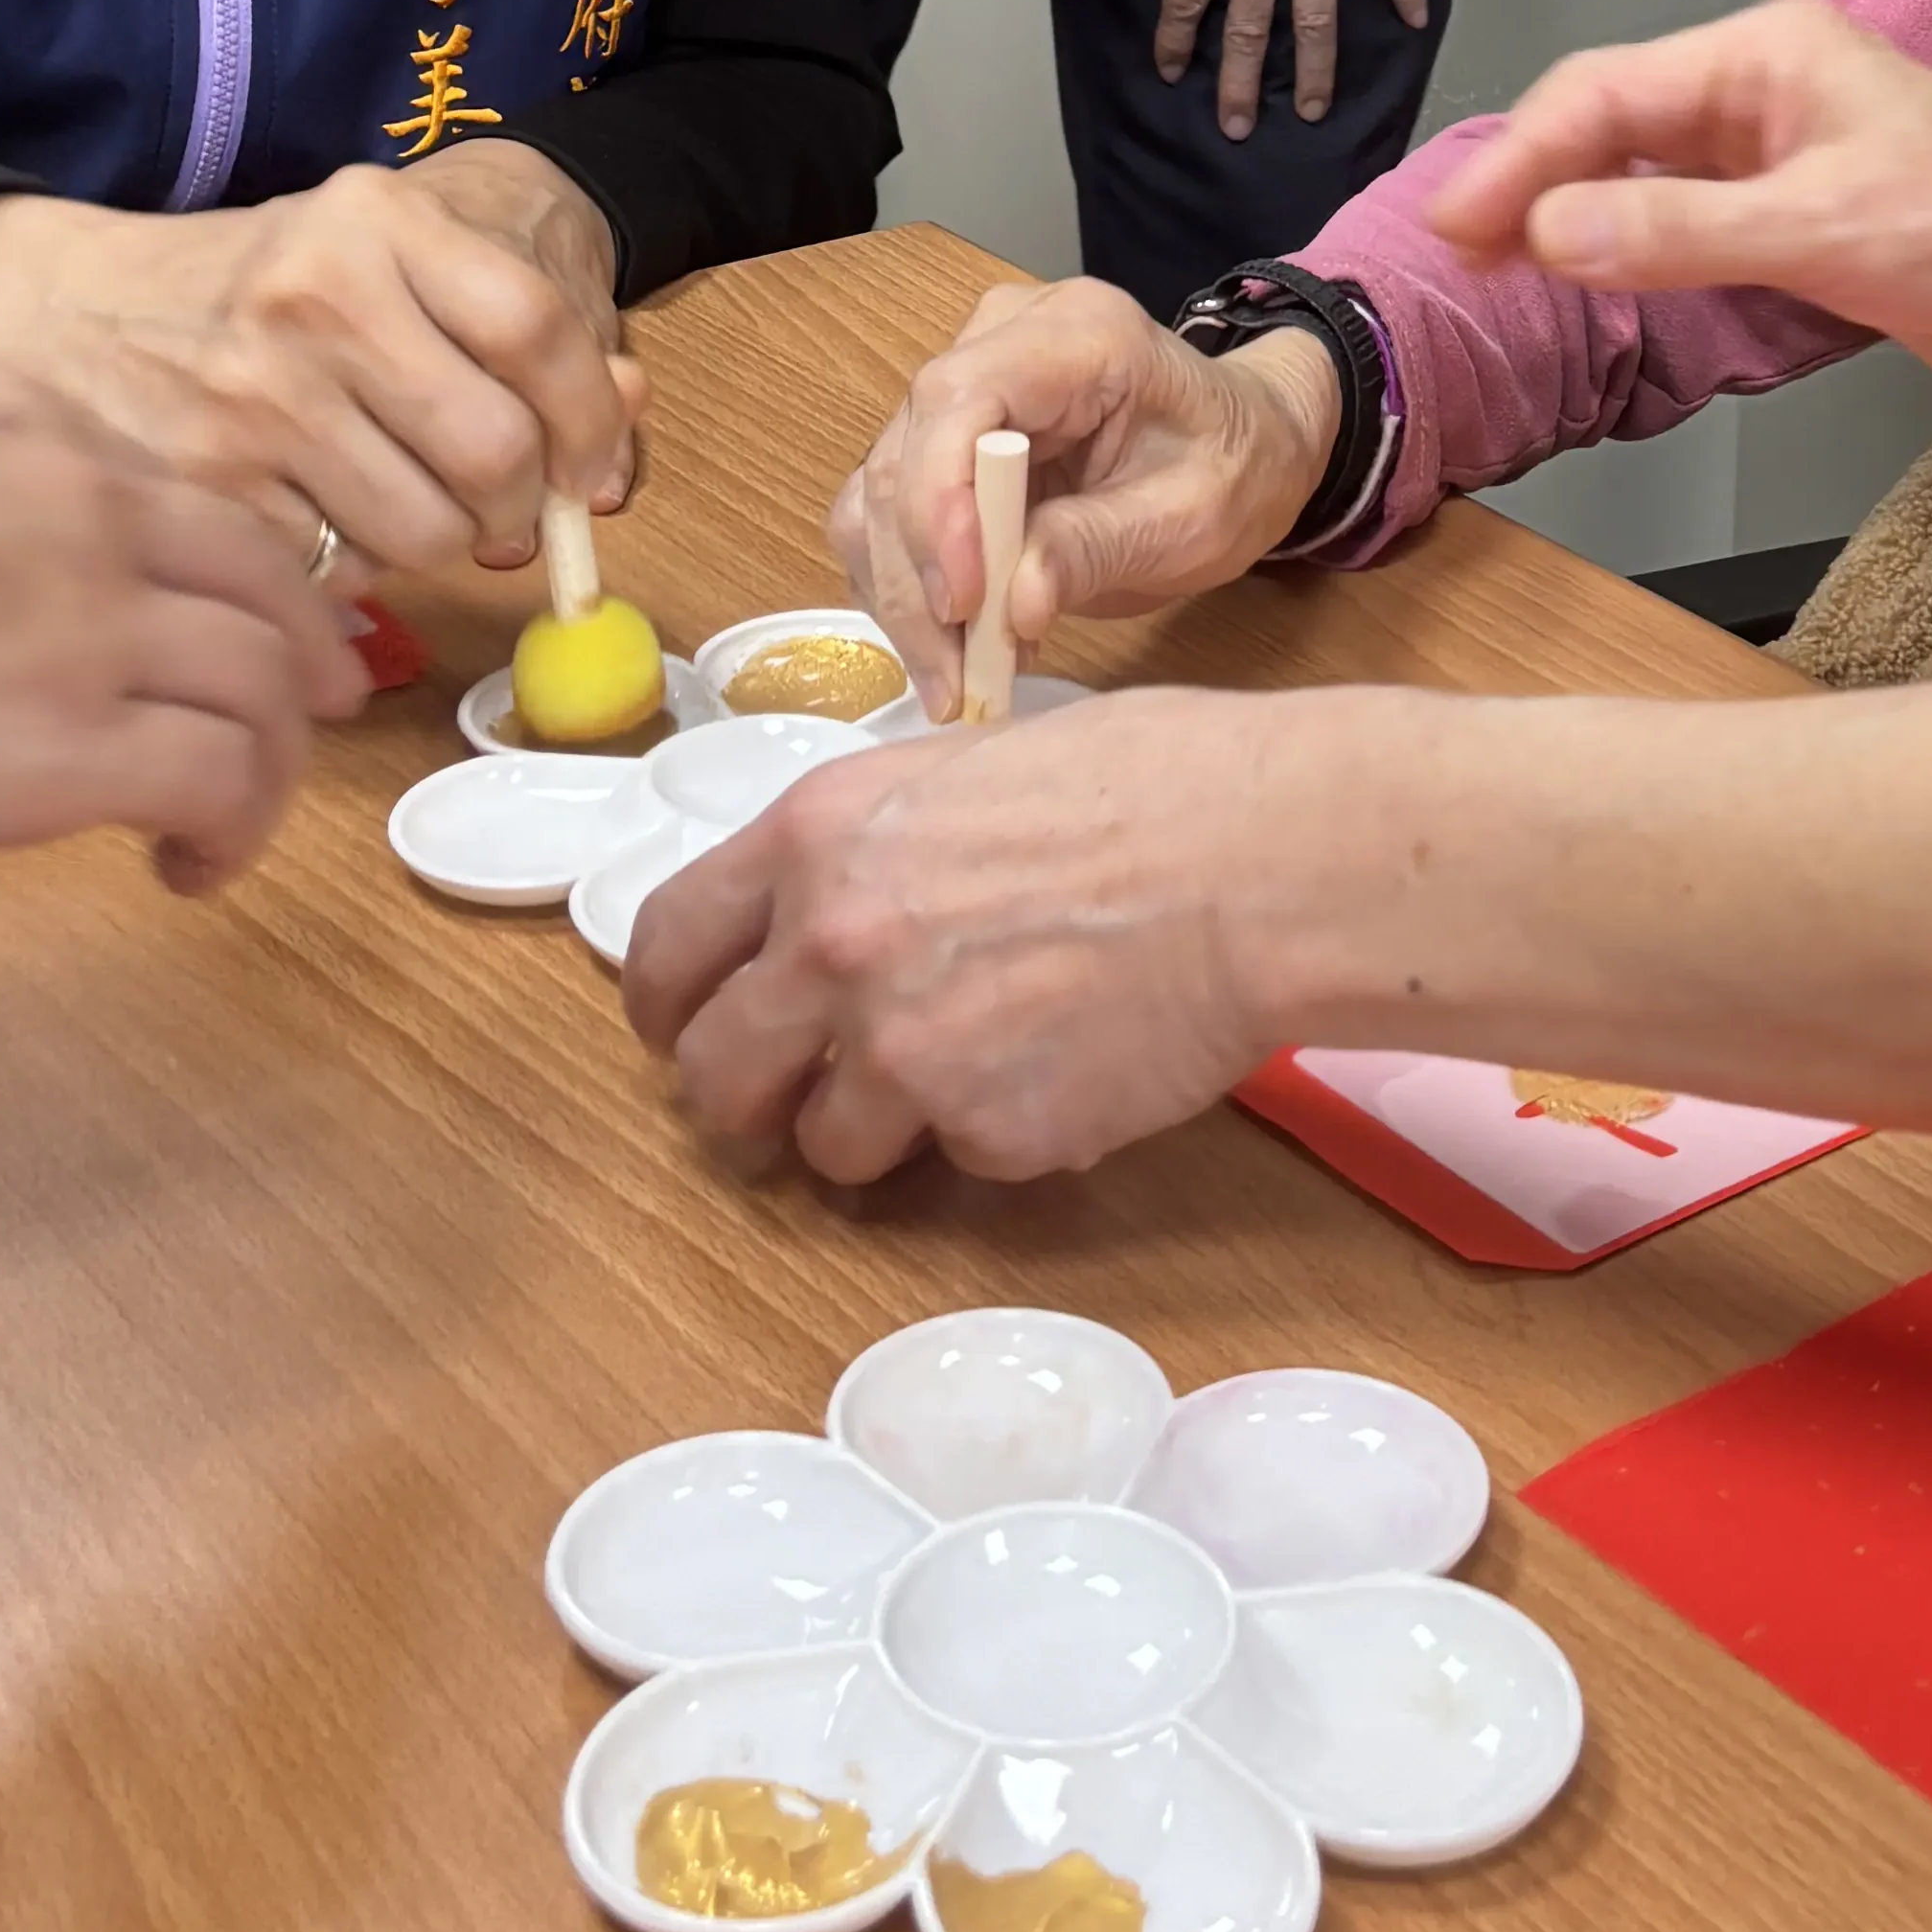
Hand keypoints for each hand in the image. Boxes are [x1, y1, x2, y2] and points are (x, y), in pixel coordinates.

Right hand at [0, 146, 637, 582]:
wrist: (59, 314)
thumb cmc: (254, 292)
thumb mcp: (376, 259)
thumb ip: (509, 321)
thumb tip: (633, 408)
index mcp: (375, 221)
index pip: (535, 327)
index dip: (592, 415)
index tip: (594, 464)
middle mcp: (316, 300)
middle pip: (496, 449)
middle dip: (524, 506)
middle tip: (507, 512)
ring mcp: (254, 399)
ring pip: (427, 533)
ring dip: (445, 549)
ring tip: (413, 513)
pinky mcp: (209, 491)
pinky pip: (344, 574)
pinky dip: (361, 574)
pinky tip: (331, 525)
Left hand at [624, 690, 1317, 1181]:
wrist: (1264, 861)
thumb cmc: (1152, 782)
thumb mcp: (965, 768)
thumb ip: (872, 846)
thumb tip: (841, 900)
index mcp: (817, 839)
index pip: (667, 946)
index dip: (667, 1004)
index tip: (683, 1029)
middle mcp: (833, 951)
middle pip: (715, 1076)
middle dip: (744, 1100)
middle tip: (793, 1100)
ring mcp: (905, 1055)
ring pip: (826, 1149)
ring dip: (875, 1132)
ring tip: (968, 1074)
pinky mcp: (990, 1135)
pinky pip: (957, 1163)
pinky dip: (996, 1135)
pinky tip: (1065, 1069)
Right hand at [835, 279, 1343, 703]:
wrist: (1246, 441)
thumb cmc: (1233, 465)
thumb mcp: (1194, 516)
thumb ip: (1099, 548)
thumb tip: (1015, 604)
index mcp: (1076, 335)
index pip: (960, 399)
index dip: (938, 502)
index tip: (963, 603)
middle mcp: (998, 340)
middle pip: (904, 455)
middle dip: (916, 579)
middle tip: (957, 681)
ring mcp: (963, 386)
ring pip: (878, 492)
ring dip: (902, 596)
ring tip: (959, 680)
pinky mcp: (942, 438)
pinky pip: (887, 514)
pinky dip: (906, 588)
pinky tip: (954, 645)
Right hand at [1416, 0, 1931, 410]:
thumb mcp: (1821, 227)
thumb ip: (1677, 228)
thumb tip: (1553, 228)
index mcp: (1771, 54)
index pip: (1605, 91)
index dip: (1519, 158)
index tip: (1458, 223)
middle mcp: (1768, 91)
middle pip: (1609, 119)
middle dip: (1528, 177)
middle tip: (1457, 246)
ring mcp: (1782, 155)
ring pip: (1639, 168)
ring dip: (1568, 210)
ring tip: (1497, 262)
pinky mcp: (1799, 217)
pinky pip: (1680, 218)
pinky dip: (1623, 243)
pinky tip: (1588, 273)